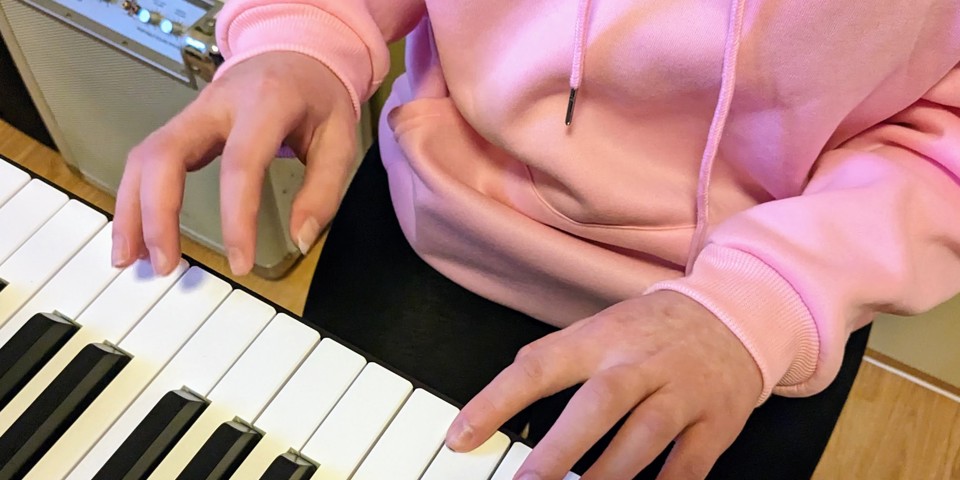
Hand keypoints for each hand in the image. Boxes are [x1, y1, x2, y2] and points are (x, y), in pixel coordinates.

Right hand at [111, 51, 358, 275]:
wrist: (296, 52)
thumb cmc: (318, 97)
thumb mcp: (340, 138)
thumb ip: (323, 189)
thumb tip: (301, 239)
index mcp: (264, 104)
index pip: (240, 164)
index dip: (236, 217)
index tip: (239, 263)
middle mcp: (216, 104)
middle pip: (166, 155)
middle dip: (157, 214)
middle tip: (164, 265)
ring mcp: (191, 112)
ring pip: (143, 157)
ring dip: (131, 211)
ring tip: (131, 259)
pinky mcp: (180, 125)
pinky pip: (147, 161)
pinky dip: (135, 200)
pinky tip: (139, 236)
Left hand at [446, 290, 761, 479]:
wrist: (734, 315)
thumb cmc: (652, 329)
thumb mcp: (598, 327)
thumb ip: (552, 357)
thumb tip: (502, 392)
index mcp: (601, 338)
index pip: (540, 365)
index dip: (497, 401)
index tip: (461, 438)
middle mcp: (640, 362)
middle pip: (599, 403)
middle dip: (559, 451)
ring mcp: (682, 391)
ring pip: (644, 436)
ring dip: (608, 476)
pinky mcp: (716, 421)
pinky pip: (689, 465)